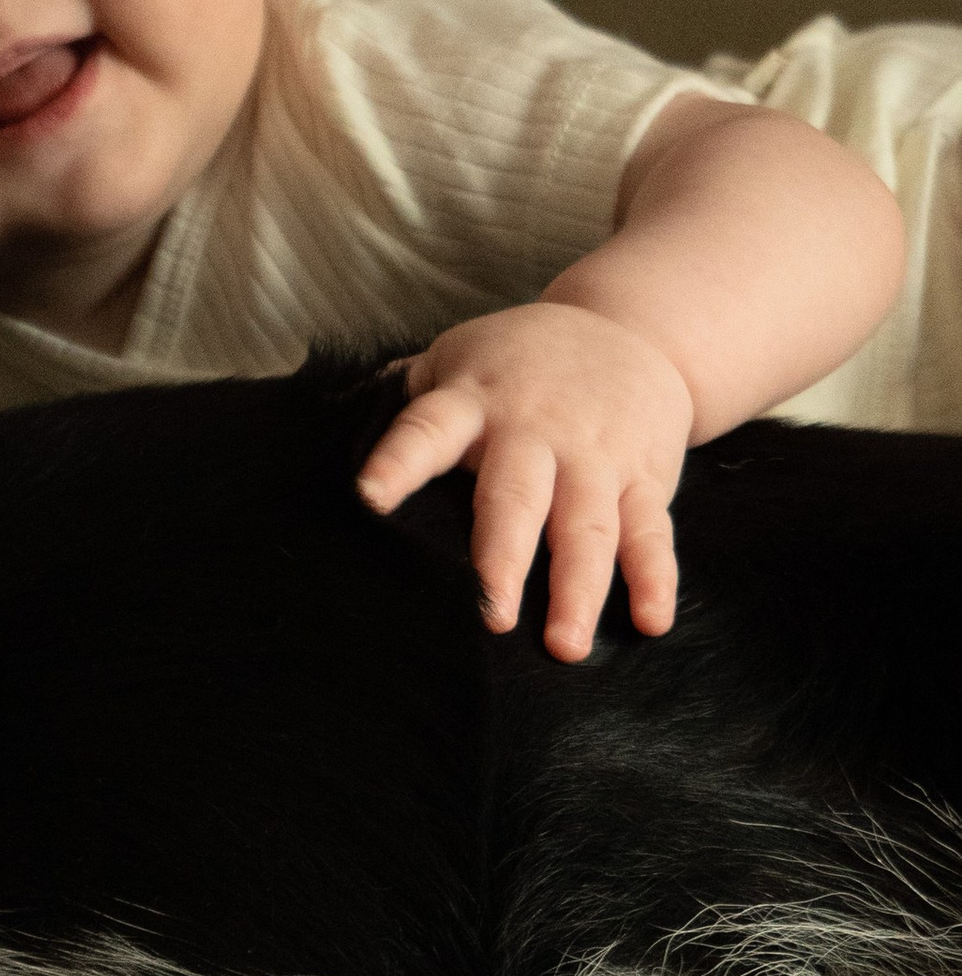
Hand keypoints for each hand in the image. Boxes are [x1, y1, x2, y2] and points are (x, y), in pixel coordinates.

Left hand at [354, 302, 696, 660]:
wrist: (633, 328)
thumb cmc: (518, 362)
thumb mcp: (456, 359)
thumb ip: (401, 398)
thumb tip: (321, 429)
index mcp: (474, 402)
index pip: (428, 429)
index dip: (399, 461)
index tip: (369, 496)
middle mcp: (535, 430)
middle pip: (516, 496)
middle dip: (503, 557)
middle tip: (489, 617)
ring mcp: (595, 455)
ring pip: (587, 527)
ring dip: (579, 589)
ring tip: (565, 646)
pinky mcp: (645, 477)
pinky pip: (651, 532)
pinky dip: (654, 578)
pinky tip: (650, 623)